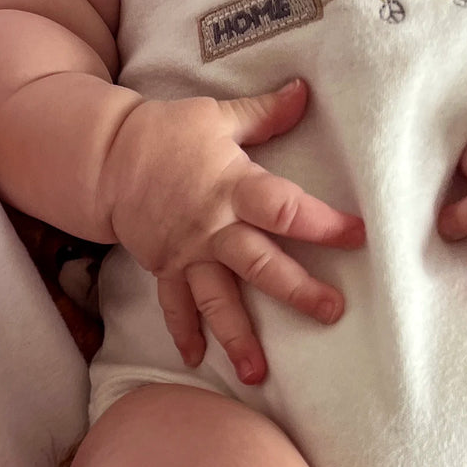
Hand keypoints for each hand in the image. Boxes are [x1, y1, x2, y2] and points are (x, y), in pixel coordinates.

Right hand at [100, 78, 365, 384]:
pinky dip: (184, 333)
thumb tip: (307, 92)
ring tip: (256, 374)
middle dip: (297, 291)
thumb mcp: (217, 115)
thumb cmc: (166, 133)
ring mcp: (187, 254)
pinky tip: (196, 361)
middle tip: (330, 313)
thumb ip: (265, 113)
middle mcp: (212, 228)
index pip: (285, 210)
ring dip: (237, 338)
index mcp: (232, 187)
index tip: (358, 237)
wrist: (108, 160)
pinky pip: (175, 306)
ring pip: (218, 300)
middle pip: (261, 265)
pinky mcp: (165, 268)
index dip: (323, 224)